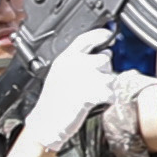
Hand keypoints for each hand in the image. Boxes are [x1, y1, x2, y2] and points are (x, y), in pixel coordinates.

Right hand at [23, 38, 127, 152]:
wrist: (46, 122)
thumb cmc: (52, 100)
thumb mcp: (59, 73)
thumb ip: (78, 60)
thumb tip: (103, 52)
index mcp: (65, 58)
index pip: (86, 39)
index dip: (100, 35)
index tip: (108, 34)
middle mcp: (74, 65)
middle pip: (104, 59)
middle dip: (104, 70)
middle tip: (91, 81)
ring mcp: (83, 79)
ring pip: (110, 77)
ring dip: (106, 86)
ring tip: (90, 94)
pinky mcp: (90, 94)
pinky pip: (110, 93)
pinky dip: (106, 99)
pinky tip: (94, 102)